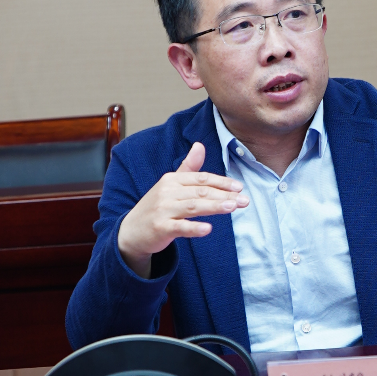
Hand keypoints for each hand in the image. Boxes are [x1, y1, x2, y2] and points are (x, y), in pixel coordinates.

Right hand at [117, 142, 248, 277]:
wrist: (132, 231)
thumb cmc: (157, 207)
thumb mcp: (170, 185)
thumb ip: (188, 167)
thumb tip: (200, 144)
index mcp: (172, 180)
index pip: (201, 179)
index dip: (221, 182)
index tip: (239, 187)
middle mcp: (167, 192)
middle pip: (200, 192)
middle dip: (224, 195)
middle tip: (244, 200)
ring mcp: (163, 210)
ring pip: (193, 207)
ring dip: (214, 207)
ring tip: (232, 207)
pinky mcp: (160, 228)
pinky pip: (180, 227)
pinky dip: (194, 228)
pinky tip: (208, 229)